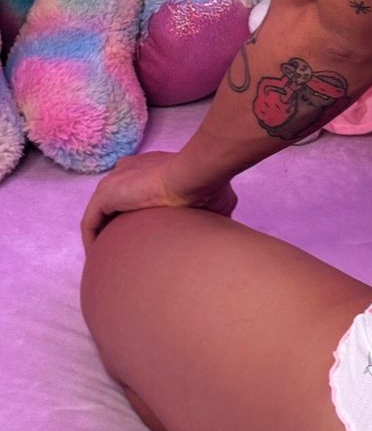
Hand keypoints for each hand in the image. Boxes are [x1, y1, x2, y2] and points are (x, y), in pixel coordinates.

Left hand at [80, 151, 237, 254]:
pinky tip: (100, 261)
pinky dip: (93, 241)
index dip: (138, 215)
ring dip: (104, 236)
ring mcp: (116, 182)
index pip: (137, 192)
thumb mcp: (216, 201)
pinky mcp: (105, 195)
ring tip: (110, 261)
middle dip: (119, 225)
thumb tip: (221, 229)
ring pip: (101, 215)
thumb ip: (211, 212)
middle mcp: (130, 172)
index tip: (145, 237)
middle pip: (116, 203)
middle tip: (128, 250)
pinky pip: (90, 224)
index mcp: (153, 169)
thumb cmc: (205, 186)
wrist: (194, 175)